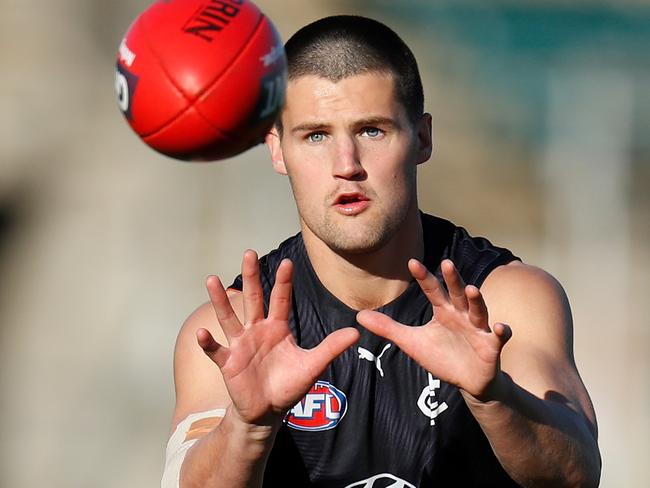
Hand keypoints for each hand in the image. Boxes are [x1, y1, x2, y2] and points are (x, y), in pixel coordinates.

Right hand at [197, 250, 358, 427]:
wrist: (268, 411)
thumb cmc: (289, 386)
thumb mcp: (312, 365)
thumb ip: (331, 347)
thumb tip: (356, 331)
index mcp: (277, 328)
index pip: (281, 299)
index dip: (283, 282)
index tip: (287, 263)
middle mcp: (257, 330)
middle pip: (253, 298)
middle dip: (251, 276)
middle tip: (249, 253)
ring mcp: (241, 345)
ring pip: (229, 318)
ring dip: (220, 300)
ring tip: (212, 280)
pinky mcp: (229, 363)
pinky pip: (216, 350)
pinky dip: (208, 343)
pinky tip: (201, 333)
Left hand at [356, 259, 510, 400]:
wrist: (467, 382)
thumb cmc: (441, 357)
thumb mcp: (411, 343)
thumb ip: (388, 328)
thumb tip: (358, 316)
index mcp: (443, 311)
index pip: (432, 290)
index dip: (423, 277)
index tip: (411, 262)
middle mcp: (462, 315)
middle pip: (457, 294)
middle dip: (453, 279)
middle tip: (446, 263)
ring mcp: (478, 329)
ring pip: (478, 311)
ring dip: (476, 300)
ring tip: (471, 289)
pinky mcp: (492, 346)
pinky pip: (498, 337)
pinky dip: (501, 332)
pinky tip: (501, 327)